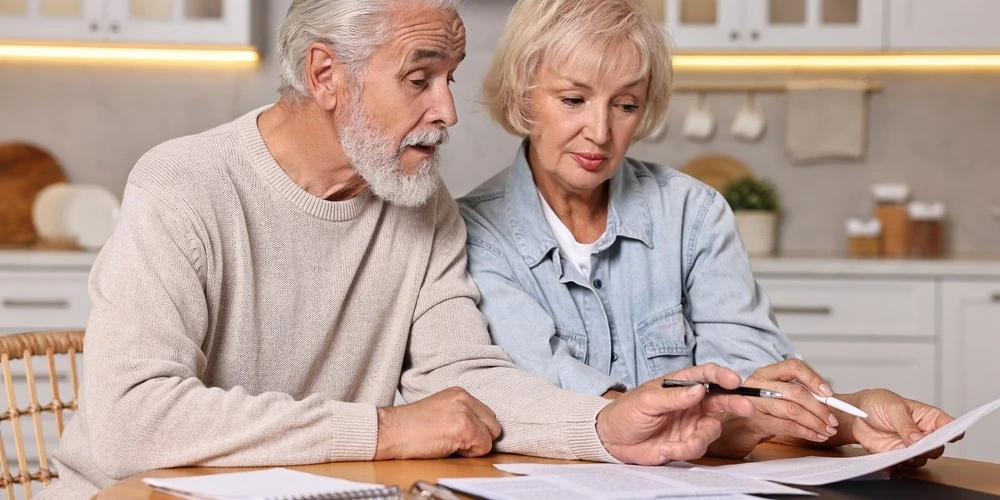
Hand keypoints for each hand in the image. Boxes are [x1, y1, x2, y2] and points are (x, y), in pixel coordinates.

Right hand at [374, 387, 500, 459]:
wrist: (392, 431)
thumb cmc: (410, 426)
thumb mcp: (441, 410)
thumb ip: (461, 413)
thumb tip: (480, 430)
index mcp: (460, 393)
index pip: (487, 415)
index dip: (477, 430)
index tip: (459, 435)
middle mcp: (465, 399)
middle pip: (493, 425)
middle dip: (479, 437)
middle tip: (456, 441)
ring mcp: (465, 412)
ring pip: (490, 437)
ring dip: (474, 446)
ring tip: (450, 443)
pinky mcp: (464, 428)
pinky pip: (483, 447)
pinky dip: (470, 454)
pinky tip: (449, 447)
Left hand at [596, 363, 753, 464]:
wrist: (613, 439)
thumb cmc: (626, 412)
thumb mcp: (646, 401)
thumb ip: (673, 396)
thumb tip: (699, 389)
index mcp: (679, 385)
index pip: (706, 375)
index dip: (722, 376)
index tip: (734, 381)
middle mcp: (690, 403)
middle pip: (720, 400)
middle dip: (735, 403)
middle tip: (745, 408)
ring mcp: (690, 423)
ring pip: (711, 430)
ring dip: (697, 440)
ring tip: (676, 445)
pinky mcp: (686, 442)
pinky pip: (697, 447)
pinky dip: (683, 451)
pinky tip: (665, 449)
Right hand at [708, 359, 837, 457]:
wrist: (731, 430)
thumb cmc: (755, 413)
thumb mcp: (772, 396)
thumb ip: (793, 393)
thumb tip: (825, 398)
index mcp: (765, 373)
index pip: (793, 366)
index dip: (814, 378)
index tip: (828, 394)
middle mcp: (758, 384)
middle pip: (796, 391)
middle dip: (820, 408)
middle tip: (832, 420)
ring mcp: (754, 402)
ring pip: (793, 410)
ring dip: (815, 422)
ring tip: (826, 430)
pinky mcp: (754, 421)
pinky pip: (787, 426)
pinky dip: (806, 432)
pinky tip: (815, 436)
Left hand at [841, 388, 956, 467]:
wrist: (855, 414)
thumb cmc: (878, 403)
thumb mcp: (893, 408)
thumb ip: (906, 424)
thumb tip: (917, 439)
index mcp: (928, 417)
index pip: (949, 425)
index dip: (954, 431)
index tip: (953, 435)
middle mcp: (923, 434)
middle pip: (937, 447)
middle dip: (930, 448)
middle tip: (920, 445)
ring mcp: (911, 446)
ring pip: (922, 459)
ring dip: (913, 458)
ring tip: (903, 451)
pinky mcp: (897, 455)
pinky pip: (903, 465)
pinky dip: (899, 464)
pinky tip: (892, 459)